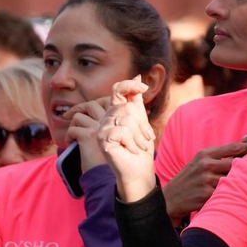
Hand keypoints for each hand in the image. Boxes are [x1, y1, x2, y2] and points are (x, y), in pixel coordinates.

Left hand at [65, 99, 110, 170]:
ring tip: (73, 135)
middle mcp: (110, 122)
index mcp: (117, 121)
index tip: (86, 110)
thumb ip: (107, 127)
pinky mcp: (88, 135)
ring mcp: (99, 127)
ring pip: (79, 116)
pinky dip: (68, 137)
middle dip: (79, 107)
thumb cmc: (110, 160)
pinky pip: (72, 129)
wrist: (107, 176)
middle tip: (68, 115)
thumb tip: (89, 117)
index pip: (107, 101)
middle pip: (92, 104)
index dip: (95, 103)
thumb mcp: (114, 140)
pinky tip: (70, 144)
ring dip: (73, 124)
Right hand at [98, 78, 157, 203]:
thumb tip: (137, 77)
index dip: (129, 85)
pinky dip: (132, 142)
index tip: (143, 88)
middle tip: (145, 139)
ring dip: (139, 136)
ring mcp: (102, 128)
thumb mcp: (142, 121)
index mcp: (115, 111)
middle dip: (142, 125)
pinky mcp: (101, 138)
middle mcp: (106, 117)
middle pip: (127, 107)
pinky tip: (130, 150)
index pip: (117, 89)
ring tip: (138, 146)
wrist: (139, 170)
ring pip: (126, 119)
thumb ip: (137, 101)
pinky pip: (122, 131)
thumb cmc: (140, 147)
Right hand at [161, 141, 246, 221]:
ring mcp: (206, 180)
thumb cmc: (190, 179)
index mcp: (205, 154)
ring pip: (233, 179)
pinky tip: (238, 195)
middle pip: (237, 163)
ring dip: (242, 182)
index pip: (234, 147)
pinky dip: (233, 193)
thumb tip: (243, 149)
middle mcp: (206, 164)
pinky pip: (226, 192)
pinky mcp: (207, 194)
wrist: (171, 198)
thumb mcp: (199, 162)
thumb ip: (217, 156)